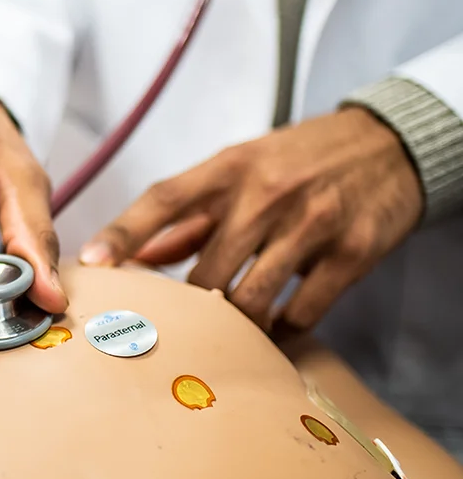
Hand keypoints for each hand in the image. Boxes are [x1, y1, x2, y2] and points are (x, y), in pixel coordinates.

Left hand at [79, 108, 422, 331]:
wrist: (389, 144)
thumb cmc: (298, 160)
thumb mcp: (239, 170)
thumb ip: (188, 219)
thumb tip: (136, 259)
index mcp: (228, 168)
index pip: (163, 200)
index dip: (122, 232)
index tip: (89, 262)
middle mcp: (266, 194)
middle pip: (205, 272)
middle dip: (187, 306)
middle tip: (176, 327)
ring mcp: (312, 224)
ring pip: (250, 300)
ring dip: (233, 325)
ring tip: (226, 334)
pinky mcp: (352, 253)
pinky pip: (302, 312)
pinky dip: (282, 327)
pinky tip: (275, 326)